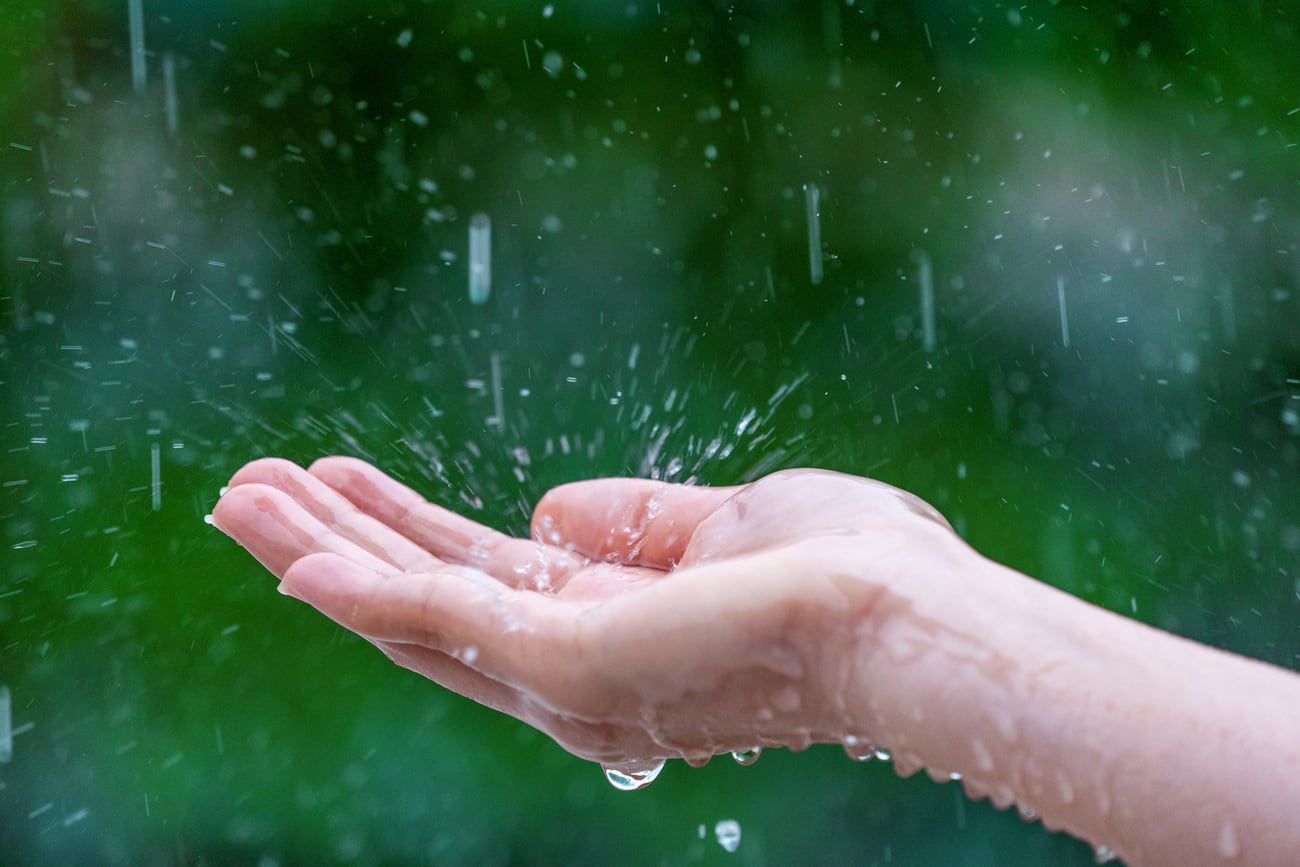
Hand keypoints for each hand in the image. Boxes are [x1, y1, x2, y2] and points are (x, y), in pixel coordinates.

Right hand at [211, 456, 966, 770]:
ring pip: (410, 612)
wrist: (907, 614)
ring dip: (320, 554)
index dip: (403, 528)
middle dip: (333, 543)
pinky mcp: (566, 664)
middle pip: (423, 602)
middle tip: (247, 490)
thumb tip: (548, 506)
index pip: (480, 578)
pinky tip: (295, 556)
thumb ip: (631, 522)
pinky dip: (360, 590)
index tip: (341, 479)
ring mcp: (566, 677)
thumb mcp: (720, 523)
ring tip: (238, 498)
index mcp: (611, 629)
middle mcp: (574, 670)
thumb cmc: (844, 568)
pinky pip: (438, 624)